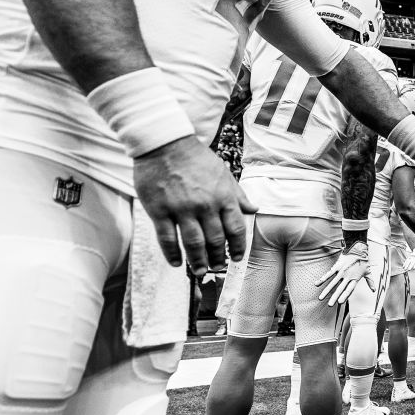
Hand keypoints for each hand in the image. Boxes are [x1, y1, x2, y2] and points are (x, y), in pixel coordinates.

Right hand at [133, 136, 257, 275]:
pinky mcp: (159, 211)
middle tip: (217, 266)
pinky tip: (177, 263)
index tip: (237, 257)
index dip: (238, 247)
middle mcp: (205, 205)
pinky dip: (172, 254)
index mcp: (223, 196)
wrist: (165, 143)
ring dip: (198, 261)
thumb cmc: (196, 158)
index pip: (236, 229)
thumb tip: (254, 209)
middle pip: (215, 240)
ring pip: (193, 243)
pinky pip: (167, 239)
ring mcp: (181, 209)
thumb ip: (238, 194)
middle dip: (218, 257)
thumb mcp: (223, 173)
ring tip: (200, 271)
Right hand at [315, 240, 371, 305]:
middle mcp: (347, 276)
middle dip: (334, 297)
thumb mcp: (368, 272)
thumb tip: (374, 290)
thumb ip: (370, 282)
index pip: (349, 290)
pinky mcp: (336, 266)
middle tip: (329, 305)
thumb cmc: (363, 261)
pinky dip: (322, 279)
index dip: (345, 296)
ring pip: (332, 283)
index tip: (340, 302)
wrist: (357, 248)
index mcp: (355, 279)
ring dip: (326, 291)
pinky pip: (328, 274)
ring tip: (320, 298)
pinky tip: (316, 284)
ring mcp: (341, 272)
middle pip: (340, 289)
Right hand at [404, 246, 414, 271]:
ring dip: (406, 265)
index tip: (414, 268)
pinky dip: (405, 263)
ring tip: (405, 269)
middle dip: (410, 266)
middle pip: (412, 262)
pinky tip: (403, 266)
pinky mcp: (410, 257)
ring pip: (409, 261)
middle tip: (409, 269)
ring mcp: (412, 257)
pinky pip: (407, 260)